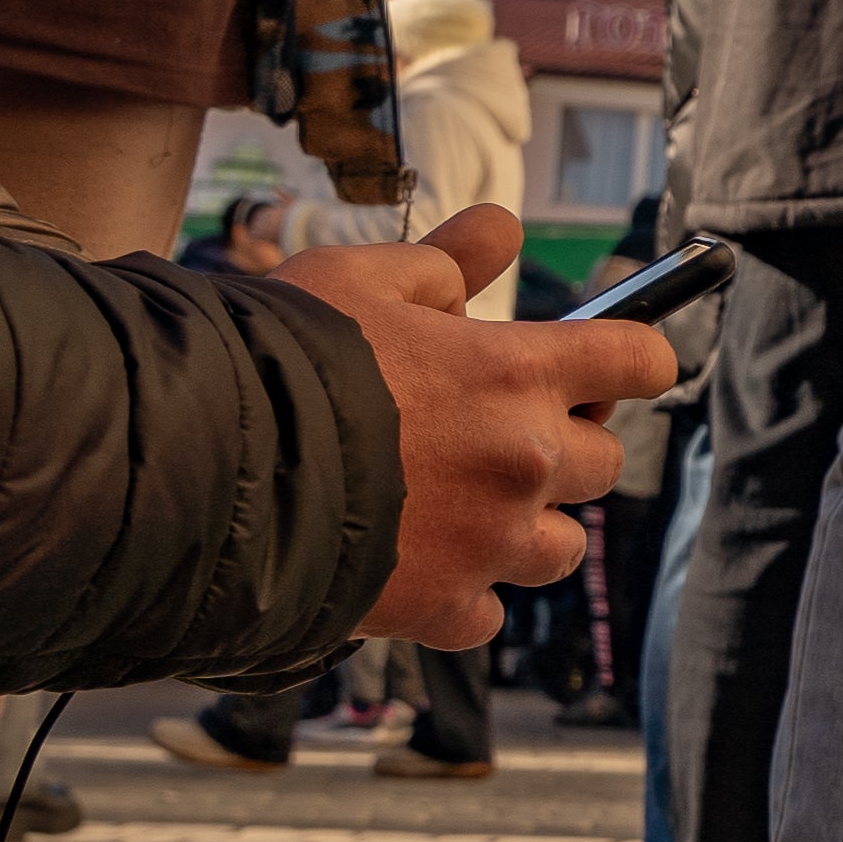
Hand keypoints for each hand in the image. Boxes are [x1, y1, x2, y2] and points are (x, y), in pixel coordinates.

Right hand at [266, 208, 673, 644]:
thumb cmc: (279, 358)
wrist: (204, 463)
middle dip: (564, 444)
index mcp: (517, 372)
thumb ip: (442, 260)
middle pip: (604, 460)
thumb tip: (500, 228)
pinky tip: (418, 567)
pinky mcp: (443, 605)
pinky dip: (463, 595)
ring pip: (562, 546)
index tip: (622, 364)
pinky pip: (487, 612)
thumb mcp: (357, 279)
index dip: (635, 358)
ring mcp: (491, 541)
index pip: (638, 359)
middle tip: (499, 432)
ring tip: (464, 506)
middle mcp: (525, 460)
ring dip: (528, 526)